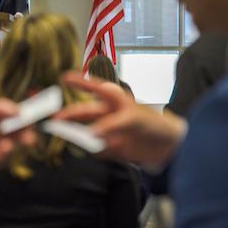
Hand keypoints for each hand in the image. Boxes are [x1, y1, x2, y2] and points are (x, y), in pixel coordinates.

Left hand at [0, 100, 35, 170]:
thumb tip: (15, 109)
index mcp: (1, 115)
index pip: (19, 112)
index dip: (27, 115)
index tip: (28, 118)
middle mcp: (5, 128)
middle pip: (23, 131)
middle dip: (28, 136)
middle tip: (28, 141)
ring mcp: (2, 143)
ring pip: (15, 145)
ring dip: (11, 148)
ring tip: (0, 149)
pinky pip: (3, 159)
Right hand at [57, 72, 185, 165]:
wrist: (172, 149)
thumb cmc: (157, 124)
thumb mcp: (134, 119)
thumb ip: (112, 125)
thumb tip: (91, 134)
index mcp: (116, 101)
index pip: (95, 88)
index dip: (81, 82)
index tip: (64, 77)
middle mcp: (110, 114)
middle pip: (85, 112)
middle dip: (69, 114)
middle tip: (54, 119)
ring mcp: (110, 132)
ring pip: (86, 131)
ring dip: (75, 133)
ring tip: (62, 136)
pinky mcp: (113, 149)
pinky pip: (95, 149)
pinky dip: (88, 150)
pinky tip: (82, 150)